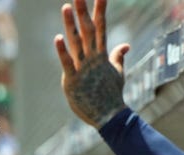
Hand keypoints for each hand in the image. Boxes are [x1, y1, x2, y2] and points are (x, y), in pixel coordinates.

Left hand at [55, 0, 128, 126]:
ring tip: (66, 7)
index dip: (99, 9)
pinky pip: (67, 63)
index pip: (101, 27)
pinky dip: (62, 51)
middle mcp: (93, 58)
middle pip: (88, 29)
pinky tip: (57, 38)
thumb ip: (118, 57)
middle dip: (83, 11)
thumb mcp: (117, 73)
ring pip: (76, 42)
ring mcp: (83, 68)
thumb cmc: (112, 95)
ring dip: (70, 24)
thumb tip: (125, 45)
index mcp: (102, 55)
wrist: (110, 116)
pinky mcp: (73, 80)